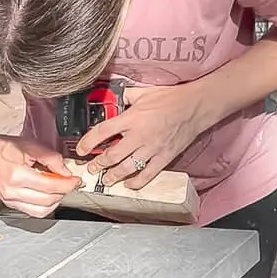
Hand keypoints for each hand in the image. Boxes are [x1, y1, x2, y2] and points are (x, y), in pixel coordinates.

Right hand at [0, 133, 79, 217]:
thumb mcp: (29, 146)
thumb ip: (51, 158)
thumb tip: (66, 170)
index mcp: (17, 176)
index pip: (51, 186)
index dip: (68, 184)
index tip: (75, 180)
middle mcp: (13, 192)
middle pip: (48, 200)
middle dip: (64, 192)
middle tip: (69, 183)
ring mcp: (10, 200)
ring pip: (42, 211)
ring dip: (55, 201)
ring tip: (58, 189)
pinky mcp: (9, 204)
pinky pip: (32, 212)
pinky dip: (44, 206)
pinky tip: (47, 195)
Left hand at [75, 84, 205, 188]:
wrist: (195, 107)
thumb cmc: (170, 98)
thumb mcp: (144, 92)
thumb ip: (126, 97)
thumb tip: (113, 98)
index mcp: (132, 118)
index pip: (103, 132)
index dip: (88, 142)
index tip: (81, 149)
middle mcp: (140, 135)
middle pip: (112, 155)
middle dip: (98, 164)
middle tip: (91, 168)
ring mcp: (152, 149)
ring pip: (127, 168)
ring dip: (113, 176)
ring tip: (106, 179)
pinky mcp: (164, 157)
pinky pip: (148, 175)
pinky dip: (137, 182)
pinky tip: (129, 184)